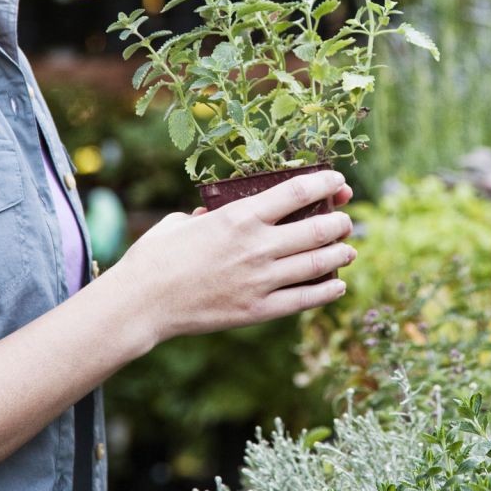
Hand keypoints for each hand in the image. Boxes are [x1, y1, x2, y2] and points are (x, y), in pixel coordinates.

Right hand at [107, 169, 356, 354]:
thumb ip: (209, 215)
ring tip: (349, 251)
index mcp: (240, 216)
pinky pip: (304, 299)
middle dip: (340, 222)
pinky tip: (337, 285)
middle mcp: (257, 246)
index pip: (298, 192)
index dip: (325, 183)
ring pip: (318, 264)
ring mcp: (261, 280)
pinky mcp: (258, 309)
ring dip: (340, 255)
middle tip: (346, 221)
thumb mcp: (182, 222)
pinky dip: (327, 290)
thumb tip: (215, 214)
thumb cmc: (156, 256)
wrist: (142, 302)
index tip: (338, 181)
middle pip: (318, 229)